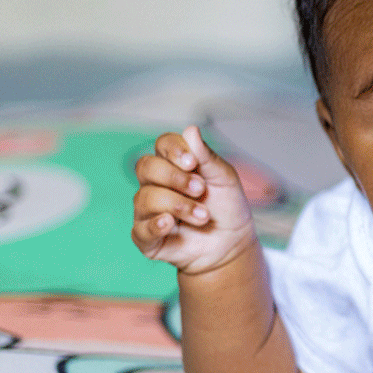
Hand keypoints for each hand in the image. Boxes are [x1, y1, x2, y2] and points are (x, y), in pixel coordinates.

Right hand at [132, 126, 256, 274]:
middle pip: (146, 167)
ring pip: (145, 198)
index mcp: (174, 165)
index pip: (162, 145)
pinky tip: (170, 223)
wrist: (232, 243)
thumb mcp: (224, 179)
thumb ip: (207, 156)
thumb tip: (191, 129)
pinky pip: (140, 229)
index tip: (193, 163)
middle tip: (201, 190)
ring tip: (203, 216)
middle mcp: (155, 185)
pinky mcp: (147, 237)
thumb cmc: (226, 207)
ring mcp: (148, 211)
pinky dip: (155, 225)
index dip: (174, 150)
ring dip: (178, 205)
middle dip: (175, 177)